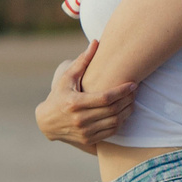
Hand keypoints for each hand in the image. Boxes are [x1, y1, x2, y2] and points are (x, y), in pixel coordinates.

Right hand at [35, 39, 135, 153]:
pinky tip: (123, 112)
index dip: (122, 91)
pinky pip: (111, 132)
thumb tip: (96, 42)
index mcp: (75, 103)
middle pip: (112, 110)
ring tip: (131, 101)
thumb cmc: (59, 95)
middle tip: (135, 91)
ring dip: (127, 111)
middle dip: (127, 100)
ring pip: (114, 122)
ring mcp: (84, 132)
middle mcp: (80, 119)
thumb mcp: (67, 78)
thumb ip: (83, 61)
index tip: (133, 84)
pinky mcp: (88, 139)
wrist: (46, 122)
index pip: (105, 98)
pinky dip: (120, 122)